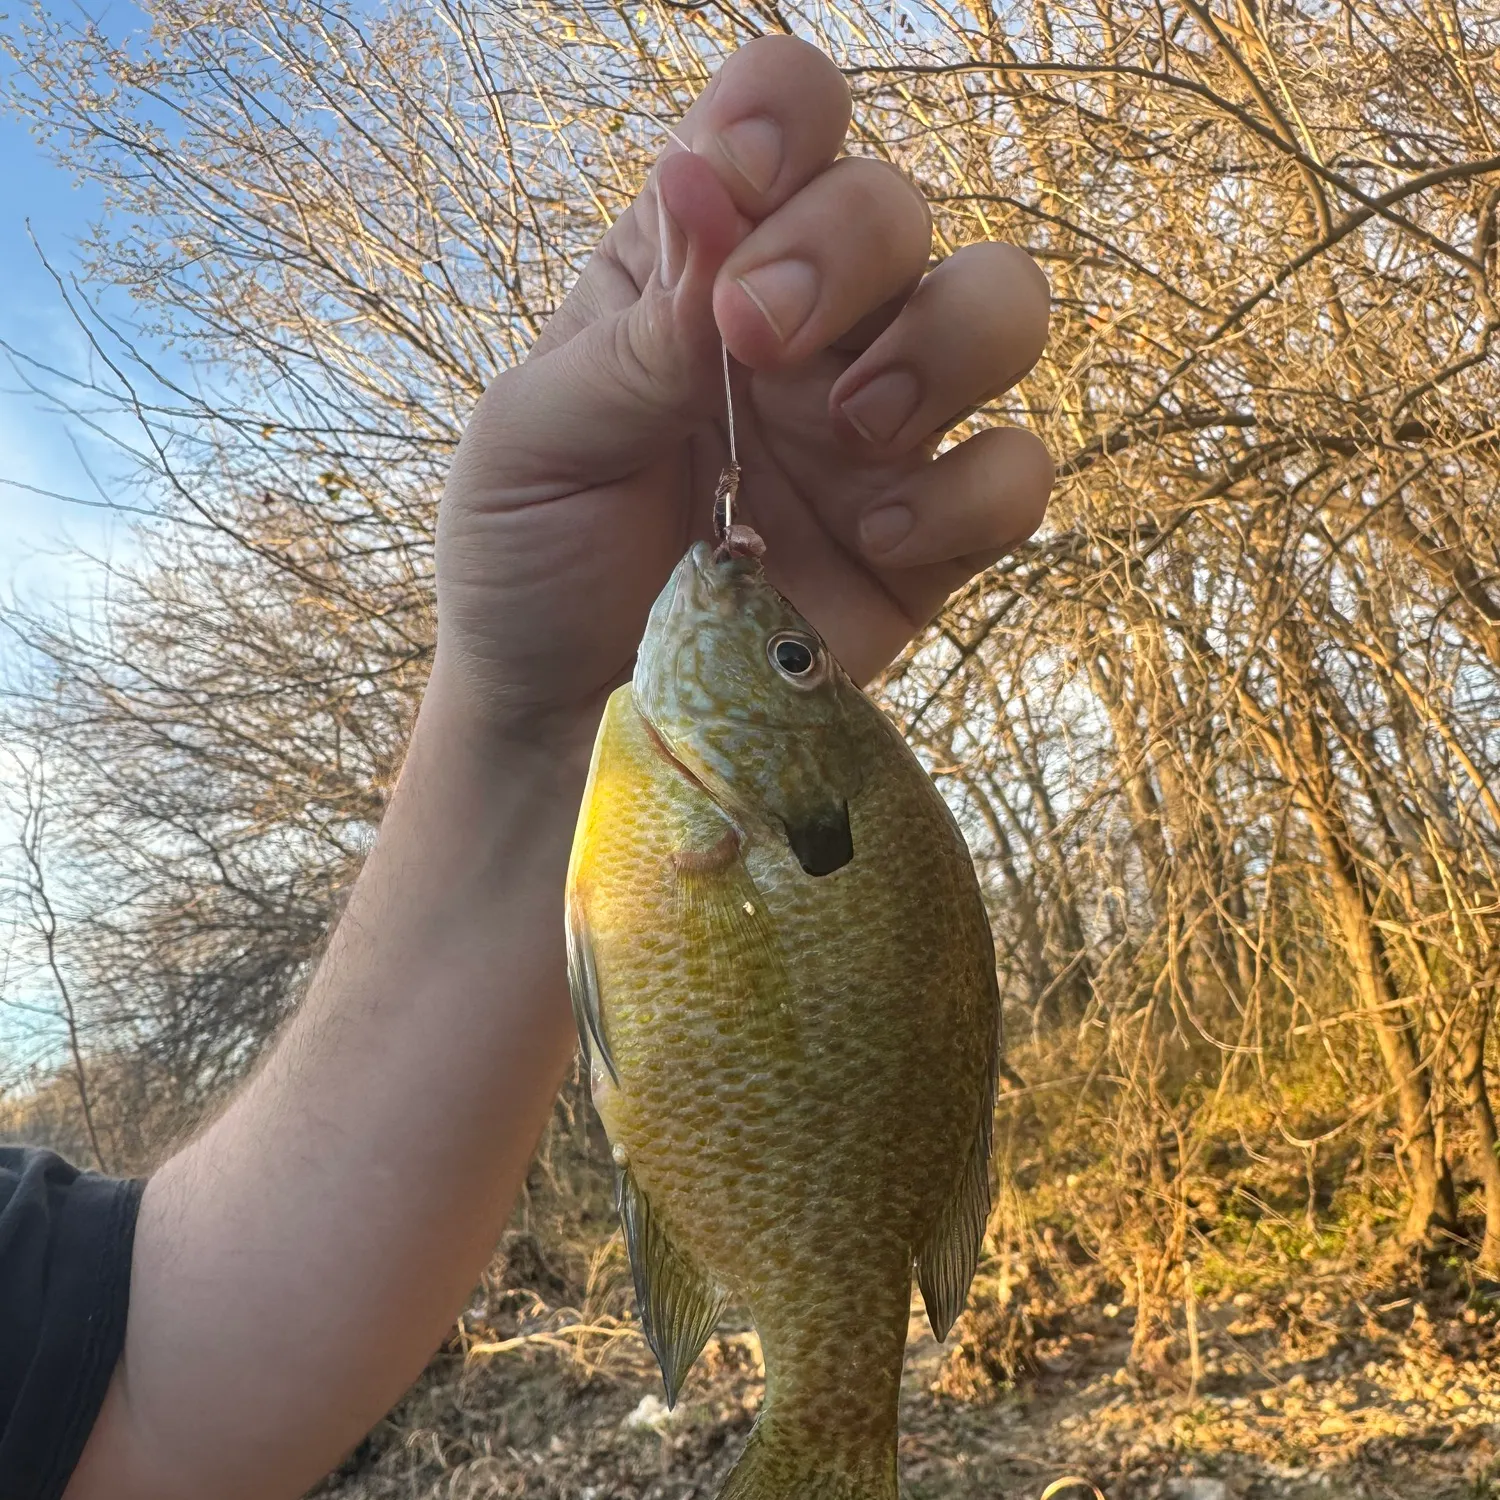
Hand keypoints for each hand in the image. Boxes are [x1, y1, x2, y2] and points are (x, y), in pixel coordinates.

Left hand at [438, 35, 1051, 737]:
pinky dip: (967, 493)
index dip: (782, 119)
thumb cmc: (532, 562)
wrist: (568, 717)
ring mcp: (880, 435)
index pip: (782, 122)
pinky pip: (1016, 476)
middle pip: (898, 202)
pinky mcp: (930, 540)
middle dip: (844, 248)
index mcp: (698, 271)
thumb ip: (636, 329)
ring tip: (852, 427)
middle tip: (758, 340)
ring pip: (1003, 307)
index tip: (737, 187)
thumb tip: (702, 181)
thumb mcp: (536, 438)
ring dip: (944, 341)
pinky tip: (872, 538)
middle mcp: (808, 333)